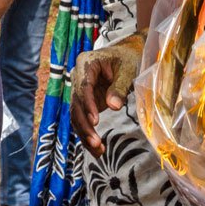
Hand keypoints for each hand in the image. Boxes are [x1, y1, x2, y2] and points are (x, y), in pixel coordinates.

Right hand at [70, 32, 143, 157]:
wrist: (128, 54)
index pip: (82, 87)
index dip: (88, 105)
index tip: (95, 122)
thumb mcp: (128, 69)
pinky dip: (88, 134)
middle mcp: (77, 77)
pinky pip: (83, 120)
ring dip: (85, 134)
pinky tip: (97, 149)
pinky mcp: (86, 102)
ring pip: (76, 115)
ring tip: (98, 151)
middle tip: (96, 143)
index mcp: (85, 63)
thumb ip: (120, 86)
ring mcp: (80, 90)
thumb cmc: (128, 58)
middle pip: (76, 104)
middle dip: (85, 125)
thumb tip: (113, 106)